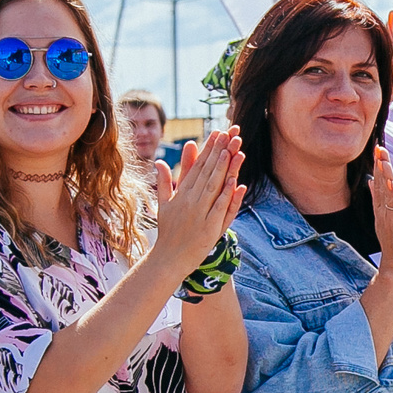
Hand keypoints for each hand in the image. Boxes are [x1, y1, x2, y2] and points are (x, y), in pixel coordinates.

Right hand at [152, 127, 247, 273]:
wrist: (168, 260)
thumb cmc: (167, 232)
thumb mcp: (163, 204)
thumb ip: (164, 182)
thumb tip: (159, 162)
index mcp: (181, 193)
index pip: (197, 167)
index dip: (208, 149)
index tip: (217, 133)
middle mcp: (190, 200)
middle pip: (207, 172)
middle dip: (219, 151)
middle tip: (229, 133)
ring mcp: (199, 214)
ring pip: (214, 186)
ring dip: (223, 168)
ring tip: (231, 149)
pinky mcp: (208, 228)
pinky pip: (219, 209)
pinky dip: (226, 195)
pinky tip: (233, 181)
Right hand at [369, 149, 392, 280]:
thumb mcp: (387, 219)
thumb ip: (380, 201)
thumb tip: (373, 183)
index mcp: (382, 209)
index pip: (380, 183)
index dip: (378, 166)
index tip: (377, 149)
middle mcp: (384, 211)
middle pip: (381, 184)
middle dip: (380, 165)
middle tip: (378, 146)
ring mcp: (390, 218)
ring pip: (387, 193)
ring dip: (385, 175)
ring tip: (383, 159)